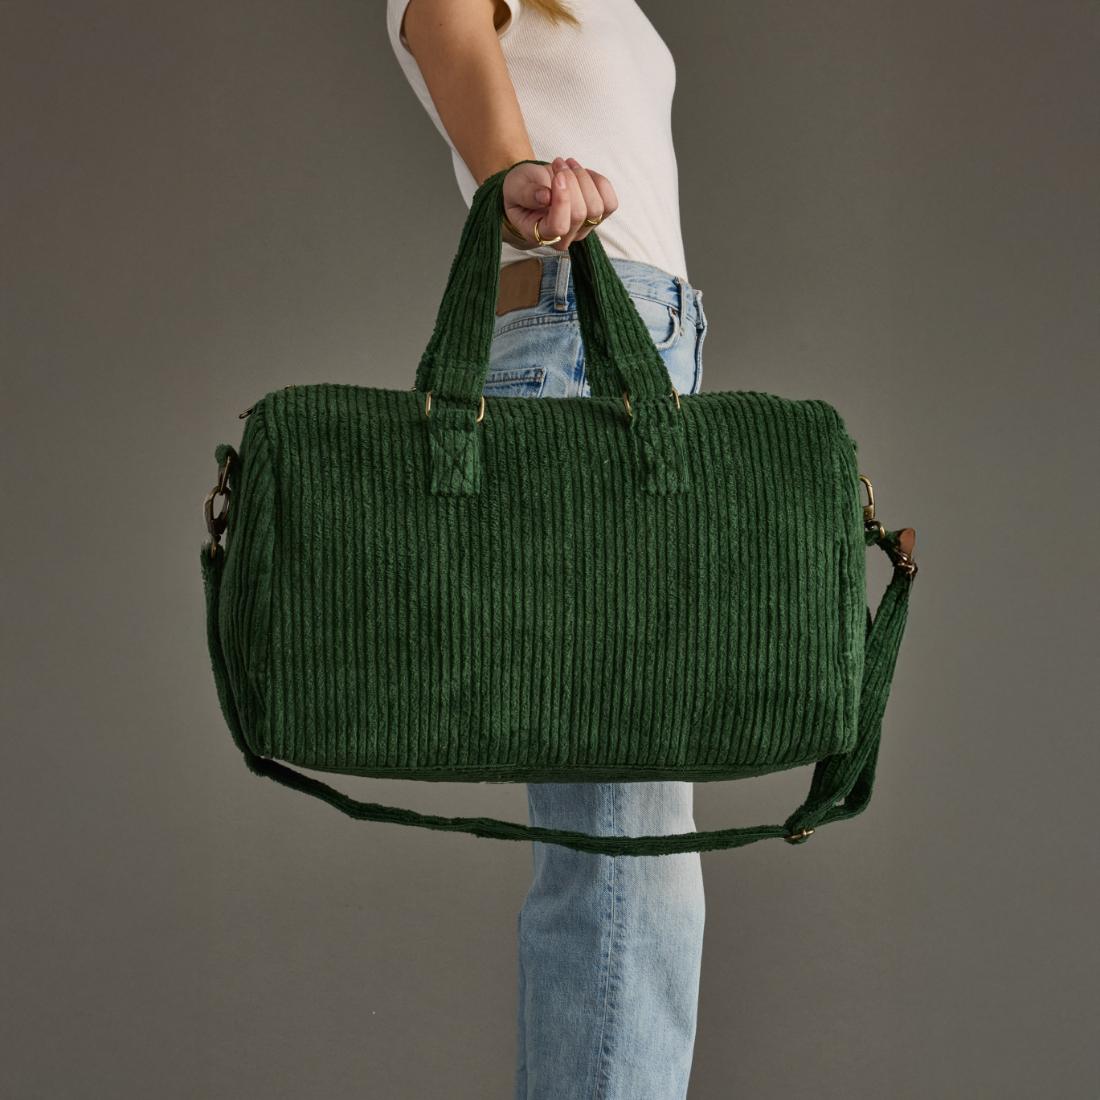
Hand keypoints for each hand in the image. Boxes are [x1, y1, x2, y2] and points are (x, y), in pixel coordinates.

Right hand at [501, 156, 618, 250]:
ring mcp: (583, 229)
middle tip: (558, 163)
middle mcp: (564, 237)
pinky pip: (610, 203)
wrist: (531, 189)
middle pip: (580, 214)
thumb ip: (527, 194)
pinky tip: (583, 173)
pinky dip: (599, 182)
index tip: (557, 175)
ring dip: (585, 179)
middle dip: (572, 181)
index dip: (562, 200)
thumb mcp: (515, 188)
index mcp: (540, 234)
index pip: (559, 227)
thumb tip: (546, 197)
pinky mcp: (597, 217)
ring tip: (568, 165)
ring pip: (597, 208)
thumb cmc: (521, 190)